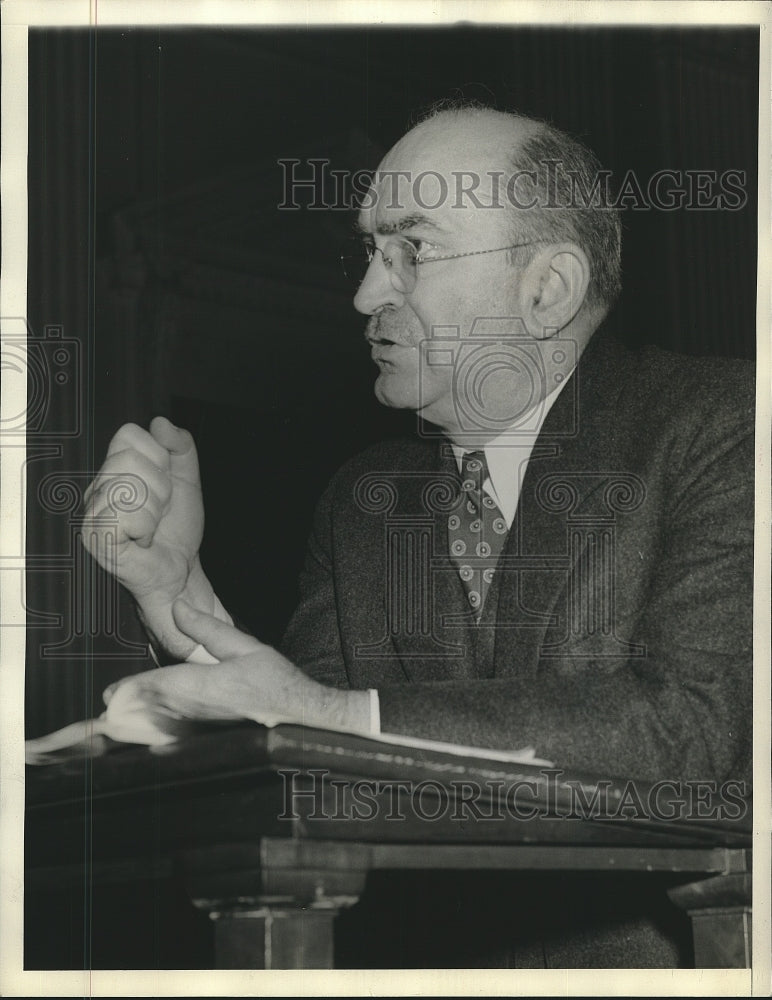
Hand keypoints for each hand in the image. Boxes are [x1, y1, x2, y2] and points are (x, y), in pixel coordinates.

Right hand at [82, 417, 213, 657]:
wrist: (180, 569)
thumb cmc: (176, 528)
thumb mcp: (187, 478)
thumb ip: (180, 446)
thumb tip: (159, 422)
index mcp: (115, 470)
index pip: (128, 433)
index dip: (157, 456)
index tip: (164, 482)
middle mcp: (97, 488)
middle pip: (127, 458)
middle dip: (159, 486)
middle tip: (159, 509)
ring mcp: (92, 512)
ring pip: (127, 486)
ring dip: (154, 509)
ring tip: (152, 524)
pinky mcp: (94, 537)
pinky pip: (125, 514)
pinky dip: (145, 527)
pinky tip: (142, 539)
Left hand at [101, 600, 371, 743]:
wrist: (301, 717)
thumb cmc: (277, 683)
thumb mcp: (244, 647)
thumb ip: (208, 629)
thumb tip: (180, 607)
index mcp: (200, 685)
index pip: (154, 687)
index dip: (128, 691)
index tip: (110, 695)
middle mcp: (194, 711)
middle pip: (146, 714)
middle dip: (120, 717)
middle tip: (95, 723)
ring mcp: (199, 731)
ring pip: (154, 731)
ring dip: (131, 731)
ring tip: (107, 735)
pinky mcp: (207, 741)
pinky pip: (171, 743)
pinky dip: (153, 742)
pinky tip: (144, 746)